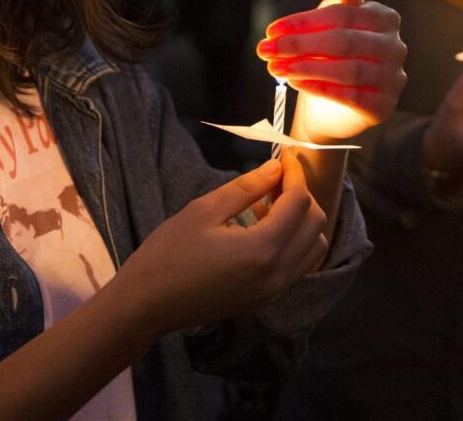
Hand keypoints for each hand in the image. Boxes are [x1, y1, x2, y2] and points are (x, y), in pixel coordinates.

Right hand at [118, 156, 327, 335]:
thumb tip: (276, 167)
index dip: (294, 174)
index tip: (283, 156)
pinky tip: (263, 230)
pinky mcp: (267, 299)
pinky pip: (299, 265)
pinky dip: (293, 242)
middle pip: (315, 223)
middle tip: (273, 180)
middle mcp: (278, 274)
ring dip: (300, 221)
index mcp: (263, 249)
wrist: (147, 306)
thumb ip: (246, 188)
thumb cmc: (168, 254)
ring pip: (314, 247)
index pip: (299, 202)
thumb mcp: (204, 211)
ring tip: (267, 206)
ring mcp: (275, 291)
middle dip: (301, 195)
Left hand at [258, 0, 406, 140]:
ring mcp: (393, 78)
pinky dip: (320, 88)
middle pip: (345, 41)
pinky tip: (296, 82)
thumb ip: (334, 9)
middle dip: (300, 44)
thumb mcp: (329, 28)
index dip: (305, 21)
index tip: (272, 30)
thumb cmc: (331, 59)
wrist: (333, 109)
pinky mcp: (383, 106)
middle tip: (267, 49)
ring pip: (349, 70)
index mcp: (385, 19)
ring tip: (276, 68)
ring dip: (306, 67)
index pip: (343, 14)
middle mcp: (395, 47)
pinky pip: (351, 96)